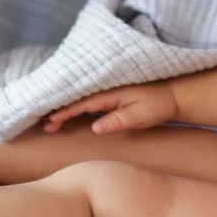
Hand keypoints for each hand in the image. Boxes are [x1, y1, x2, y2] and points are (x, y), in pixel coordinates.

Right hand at [42, 82, 179, 134]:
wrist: (174, 94)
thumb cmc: (158, 105)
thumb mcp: (140, 115)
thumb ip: (117, 120)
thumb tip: (94, 127)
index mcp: (110, 92)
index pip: (81, 103)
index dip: (64, 112)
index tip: (49, 121)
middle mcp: (106, 89)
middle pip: (76, 99)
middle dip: (58, 110)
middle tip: (42, 125)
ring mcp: (109, 92)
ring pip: (81, 100)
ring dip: (65, 108)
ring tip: (49, 120)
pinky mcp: (113, 96)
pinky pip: (90, 101)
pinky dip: (77, 107)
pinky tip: (69, 114)